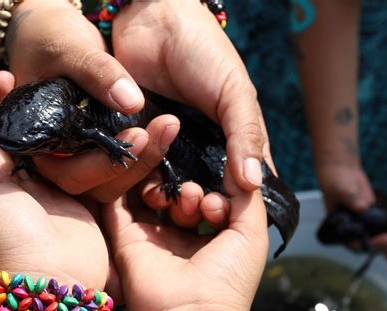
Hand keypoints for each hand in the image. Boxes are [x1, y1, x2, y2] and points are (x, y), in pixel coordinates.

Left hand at [0, 72, 107, 287]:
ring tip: (54, 93)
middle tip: (25, 78)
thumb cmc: (6, 240)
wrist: (54, 279)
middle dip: (16, 107)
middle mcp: (13, 185)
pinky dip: (75, 143)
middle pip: (13, 136)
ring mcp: (46, 191)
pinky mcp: (74, 198)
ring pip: (45, 146)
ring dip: (47, 120)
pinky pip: (74, 164)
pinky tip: (78, 122)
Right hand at [6, 0, 183, 199]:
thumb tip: (132, 103)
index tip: (138, 136)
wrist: (56, 37)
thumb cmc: (49, 39)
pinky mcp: (103, 147)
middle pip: (96, 187)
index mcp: (38, 144)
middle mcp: (59, 159)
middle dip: (132, 165)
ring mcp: (83, 156)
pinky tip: (167, 130)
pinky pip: (127, 165)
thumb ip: (96, 72)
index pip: (68, 174)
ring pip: (116, 182)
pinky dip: (148, 153)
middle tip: (162, 131)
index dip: (102, 166)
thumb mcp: (67, 48)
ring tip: (168, 126)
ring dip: (146, 161)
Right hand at [103, 168, 268, 310]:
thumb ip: (247, 196)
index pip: (204, 199)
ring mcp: (149, 236)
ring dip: (163, 186)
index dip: (212, 193)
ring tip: (176, 198)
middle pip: (175, 194)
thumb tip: (240, 164)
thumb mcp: (251, 234)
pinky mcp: (124, 237)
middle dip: (188, 189)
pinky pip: (119, 202)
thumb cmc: (229, 277)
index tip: (216, 205)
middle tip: (194, 197)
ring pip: (149, 194)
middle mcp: (176, 236)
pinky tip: (143, 169)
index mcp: (206, 238)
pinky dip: (127, 183)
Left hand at [112, 0, 273, 221]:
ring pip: (164, 188)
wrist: (153, 20)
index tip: (222, 214)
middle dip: (192, 206)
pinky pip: (133, 168)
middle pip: (196, 195)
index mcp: (227, 143)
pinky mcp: (133, 140)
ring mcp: (163, 148)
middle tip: (187, 204)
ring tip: (161, 194)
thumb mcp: (235, 92)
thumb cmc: (204, 53)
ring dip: (163, 196)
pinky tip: (137, 182)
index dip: (230, 205)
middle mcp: (195, 152)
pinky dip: (135, 178)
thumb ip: (246, 135)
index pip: (235, 188)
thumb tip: (254, 183)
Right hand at [316, 161, 386, 264]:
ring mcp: (364, 224)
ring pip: (379, 239)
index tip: (382, 238)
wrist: (342, 171)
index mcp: (339, 227)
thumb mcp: (340, 190)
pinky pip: (384, 229)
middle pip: (370, 244)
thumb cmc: (335, 181)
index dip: (369, 244)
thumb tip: (363, 208)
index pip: (354, 243)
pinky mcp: (373, 217)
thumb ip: (350, 199)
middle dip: (385, 243)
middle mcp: (352, 228)